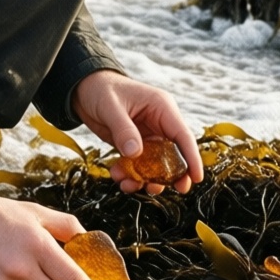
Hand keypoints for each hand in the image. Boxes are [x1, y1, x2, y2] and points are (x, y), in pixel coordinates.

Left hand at [71, 70, 202, 194]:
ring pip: (155, 164)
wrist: (83, 90)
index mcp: (161, 108)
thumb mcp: (110, 107)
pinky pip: (138, 165)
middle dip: (170, 175)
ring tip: (128, 185)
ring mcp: (147, 135)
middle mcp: (158, 123)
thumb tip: (135, 154)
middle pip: (173, 154)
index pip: (183, 135)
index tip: (196, 178)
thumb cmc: (100, 89)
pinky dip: (130, 174)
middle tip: (166, 190)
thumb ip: (123, 130)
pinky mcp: (134, 145)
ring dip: (145, 178)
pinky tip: (118, 177)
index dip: (192, 157)